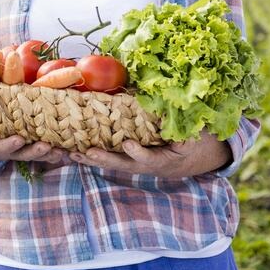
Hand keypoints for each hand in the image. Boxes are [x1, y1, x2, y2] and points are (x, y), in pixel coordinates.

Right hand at [0, 119, 70, 166]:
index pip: (6, 147)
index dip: (12, 144)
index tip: (19, 139)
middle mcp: (16, 152)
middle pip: (28, 154)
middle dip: (37, 151)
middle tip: (46, 146)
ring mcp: (29, 151)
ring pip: (43, 155)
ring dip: (53, 154)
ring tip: (64, 151)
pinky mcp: (40, 150)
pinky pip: (53, 153)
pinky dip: (63, 153)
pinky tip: (74, 150)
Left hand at [69, 130, 231, 177]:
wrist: (196, 157)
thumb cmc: (195, 141)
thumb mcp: (194, 133)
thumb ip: (179, 122)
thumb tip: (165, 102)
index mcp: (167, 160)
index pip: (151, 158)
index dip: (139, 153)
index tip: (129, 144)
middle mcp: (149, 166)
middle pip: (125, 165)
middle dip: (106, 159)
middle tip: (89, 152)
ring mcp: (137, 165)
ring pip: (113, 163)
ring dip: (93, 159)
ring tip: (73, 153)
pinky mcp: (129, 161)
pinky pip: (110, 159)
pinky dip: (93, 155)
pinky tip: (74, 150)